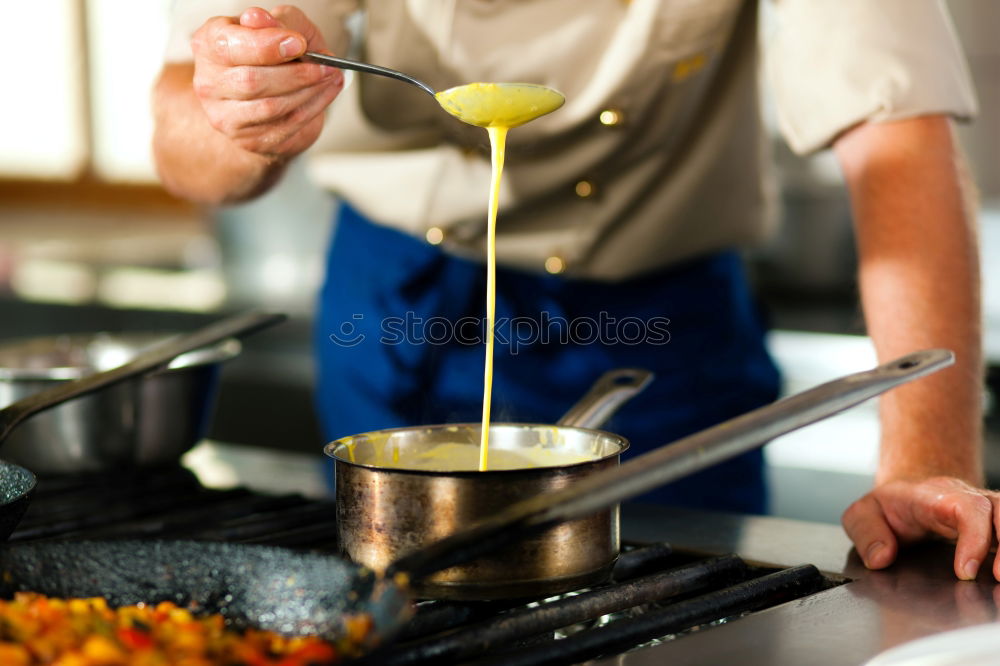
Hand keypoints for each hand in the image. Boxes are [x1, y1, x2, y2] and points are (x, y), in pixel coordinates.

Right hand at [190, 5, 342, 159]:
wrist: (272, 96)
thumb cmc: (274, 56)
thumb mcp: (281, 27)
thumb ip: (276, 21)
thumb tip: (259, 18)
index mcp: (209, 44)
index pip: (230, 46)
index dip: (266, 46)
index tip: (299, 44)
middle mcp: (209, 82)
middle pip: (251, 81)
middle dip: (295, 73)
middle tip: (325, 65)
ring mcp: (224, 115)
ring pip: (270, 107)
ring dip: (308, 91)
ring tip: (331, 76)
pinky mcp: (248, 139)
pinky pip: (285, 126)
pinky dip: (313, 108)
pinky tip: (326, 93)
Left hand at [842, 477, 999, 580]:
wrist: (908, 494)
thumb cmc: (890, 505)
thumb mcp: (863, 513)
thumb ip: (866, 533)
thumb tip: (880, 557)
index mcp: (935, 496)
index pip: (966, 508)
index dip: (974, 537)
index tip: (965, 571)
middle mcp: (966, 500)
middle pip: (999, 510)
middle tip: (998, 577)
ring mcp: (984, 513)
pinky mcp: (993, 528)